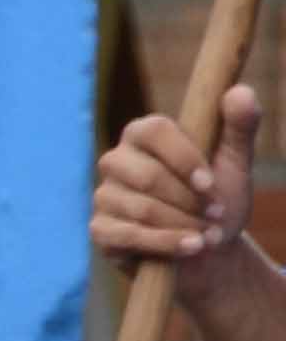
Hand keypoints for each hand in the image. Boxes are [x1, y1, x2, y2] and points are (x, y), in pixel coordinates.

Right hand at [96, 91, 261, 278]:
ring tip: (208, 235)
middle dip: (189, 201)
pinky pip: (130, 235)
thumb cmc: (216, 198)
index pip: (155, 132)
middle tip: (217, 215)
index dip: (185, 159)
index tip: (210, 184)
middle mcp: (116, 160)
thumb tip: (239, 92)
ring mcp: (104, 196)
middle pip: (149, 177)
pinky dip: (166, 243)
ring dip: (183, 225)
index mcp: (143, 134)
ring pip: (143, 210)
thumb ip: (240, 125)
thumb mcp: (235, 161)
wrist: (204, 246)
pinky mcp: (100, 229)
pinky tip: (191, 248)